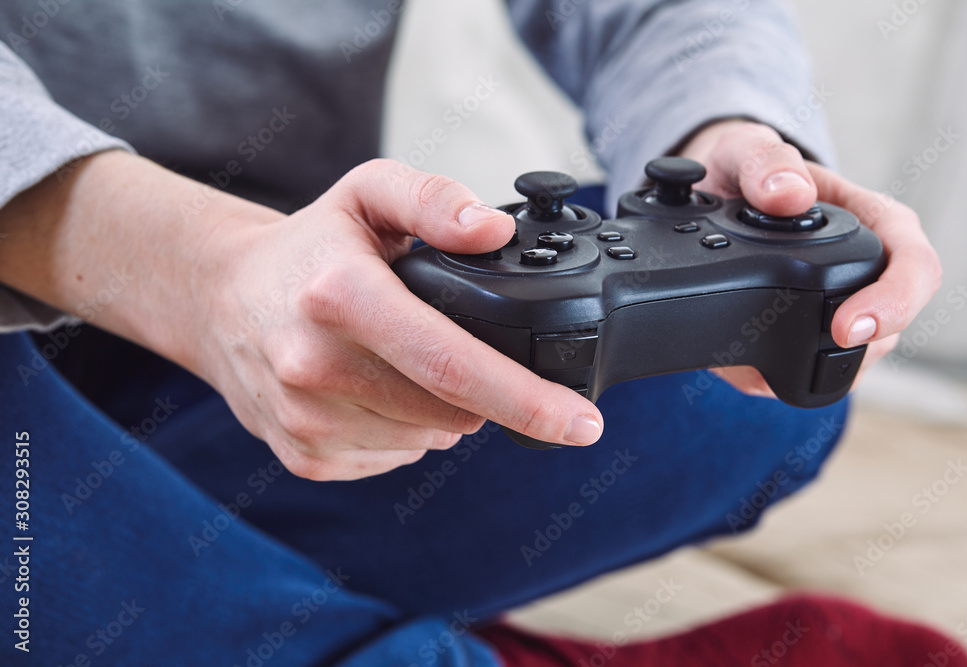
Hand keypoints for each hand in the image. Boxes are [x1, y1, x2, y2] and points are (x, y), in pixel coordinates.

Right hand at [195, 159, 603, 479]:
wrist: (217, 298)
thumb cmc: (309, 248)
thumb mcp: (369, 194)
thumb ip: (434, 201)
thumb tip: (495, 230)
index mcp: (341, 297)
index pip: (453, 365)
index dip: (529, 400)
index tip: (585, 423)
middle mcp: (316, 366)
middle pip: (453, 412)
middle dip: (482, 391)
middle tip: (451, 344)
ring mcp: (305, 420)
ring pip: (428, 439)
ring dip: (441, 411)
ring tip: (400, 361)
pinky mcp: (303, 456)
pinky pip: (394, 458)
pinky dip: (405, 430)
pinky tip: (374, 389)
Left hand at [677, 119, 940, 396]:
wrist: (709, 199)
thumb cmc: (744, 172)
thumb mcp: (744, 149)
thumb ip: (764, 162)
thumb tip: (789, 194)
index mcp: (874, 221)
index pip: (914, 265)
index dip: (893, 300)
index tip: (848, 325)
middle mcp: (866, 270)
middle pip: (890, 326)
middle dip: (852, 350)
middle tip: (795, 358)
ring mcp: (842, 308)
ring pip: (851, 359)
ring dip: (809, 365)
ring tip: (755, 351)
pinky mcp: (806, 340)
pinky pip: (801, 376)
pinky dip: (771, 377)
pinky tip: (743, 362)